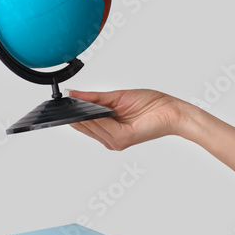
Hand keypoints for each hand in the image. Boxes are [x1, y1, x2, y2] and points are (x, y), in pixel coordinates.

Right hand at [67, 88, 197, 150]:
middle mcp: (111, 139)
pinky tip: (91, 112)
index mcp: (109, 130)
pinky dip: (97, 119)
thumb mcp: (117, 97)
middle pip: (85, 127)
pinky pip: (105, 128)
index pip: (84, 124)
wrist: (172, 110)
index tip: (63, 105)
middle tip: (66, 103)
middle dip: (76, 115)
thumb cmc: (152, 104)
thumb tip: (74, 94)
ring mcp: (116, 141)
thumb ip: (94, 98)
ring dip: (85, 117)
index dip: (72, 115)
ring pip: (93, 128)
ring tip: (78, 106)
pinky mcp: (124, 139)